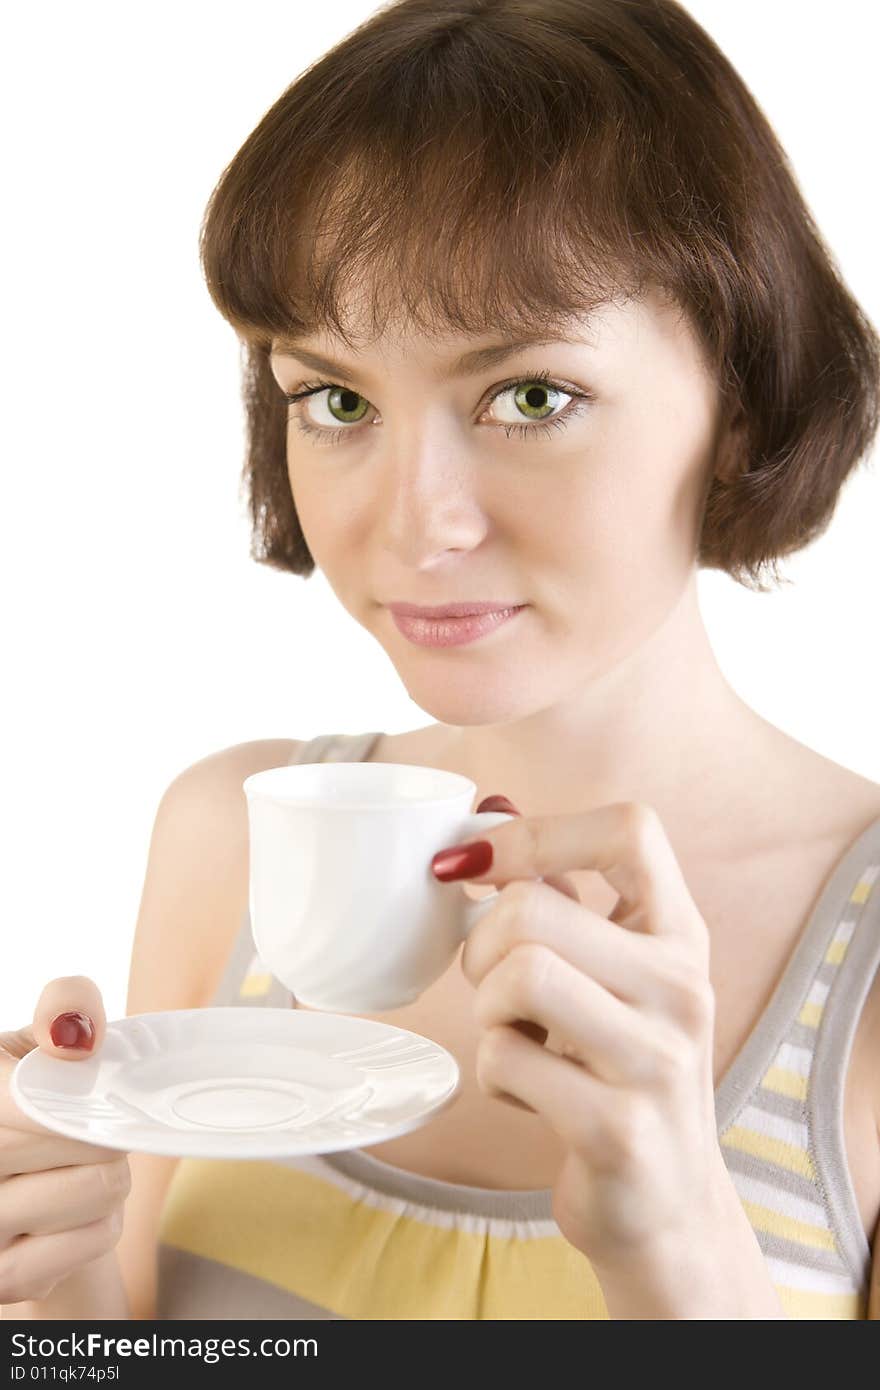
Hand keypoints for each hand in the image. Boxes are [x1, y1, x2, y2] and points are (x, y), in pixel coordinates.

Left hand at [431, 797, 731, 1271]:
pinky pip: (504, 1059)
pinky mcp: (617, 1128)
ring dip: (486, 1007)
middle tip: (492, 985)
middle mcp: (682, 987)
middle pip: (535, 907)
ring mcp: (657, 1059)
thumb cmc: (619, 1071)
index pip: (631, 828)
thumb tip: (491, 810)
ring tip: (514, 1035)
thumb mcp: (614, 975)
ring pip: (518, 974)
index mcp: (680, 934)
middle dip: (480, 945)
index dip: (538, 830)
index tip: (477, 865)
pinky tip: (528, 1093)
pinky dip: (492, 1075)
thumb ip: (565, 895)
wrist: (665, 1206)